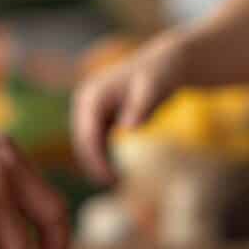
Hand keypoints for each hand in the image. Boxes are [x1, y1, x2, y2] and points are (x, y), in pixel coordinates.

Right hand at [69, 37, 186, 180]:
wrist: (166, 64)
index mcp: (92, 95)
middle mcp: (84, 98)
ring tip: (114, 180)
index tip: (110, 180)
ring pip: (86, 141)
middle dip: (93, 164)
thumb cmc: (161, 76)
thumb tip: (127, 130)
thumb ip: (140, 108)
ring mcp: (89, 105)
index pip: (87, 135)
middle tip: (112, 184)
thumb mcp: (154, 90)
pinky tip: (115, 169)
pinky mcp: (97, 112)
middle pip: (82, 140)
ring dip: (96, 161)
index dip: (95, 160)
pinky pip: (94, 138)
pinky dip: (101, 154)